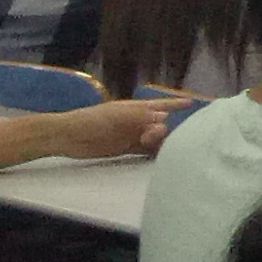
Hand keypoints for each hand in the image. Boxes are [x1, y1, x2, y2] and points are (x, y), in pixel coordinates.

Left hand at [52, 100, 174, 159]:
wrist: (68, 136)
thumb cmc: (92, 121)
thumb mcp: (118, 116)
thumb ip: (141, 117)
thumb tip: (165, 118)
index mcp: (135, 109)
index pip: (160, 104)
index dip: (176, 104)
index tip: (192, 103)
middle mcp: (136, 121)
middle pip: (160, 125)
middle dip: (166, 130)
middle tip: (153, 138)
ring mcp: (131, 135)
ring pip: (154, 139)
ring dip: (161, 143)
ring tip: (166, 150)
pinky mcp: (125, 149)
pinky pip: (145, 151)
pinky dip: (154, 153)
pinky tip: (161, 157)